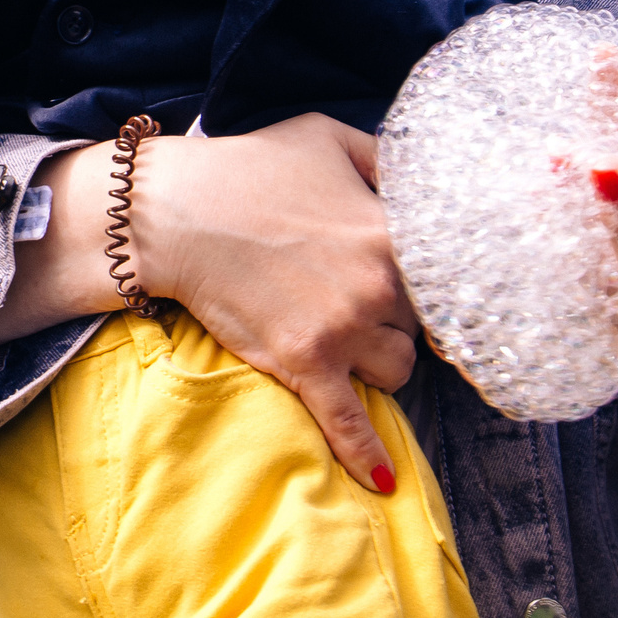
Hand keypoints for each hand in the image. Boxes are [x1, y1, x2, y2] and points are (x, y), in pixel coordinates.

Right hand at [125, 113, 420, 494]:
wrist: (173, 213)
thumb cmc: (249, 167)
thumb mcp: (327, 135)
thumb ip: (385, 158)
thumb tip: (425, 179)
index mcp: (390, 231)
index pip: (445, 275)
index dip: (433, 282)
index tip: (429, 291)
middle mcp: (376, 285)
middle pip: (422, 325)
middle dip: (398, 317)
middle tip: (362, 302)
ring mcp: (341, 329)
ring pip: (398, 369)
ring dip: (381, 361)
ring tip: (350, 343)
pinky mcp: (303, 365)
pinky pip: (348, 422)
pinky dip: (367, 455)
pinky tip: (382, 481)